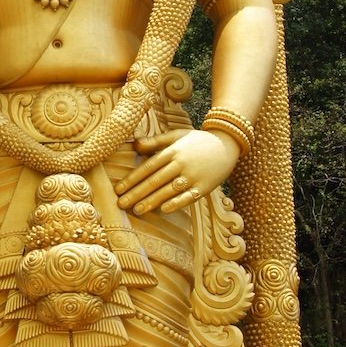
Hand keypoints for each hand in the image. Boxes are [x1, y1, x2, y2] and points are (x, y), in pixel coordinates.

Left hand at [115, 128, 240, 214]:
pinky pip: (189, 196)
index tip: (118, 189)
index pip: (148, 167)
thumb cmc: (197, 141)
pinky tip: (163, 209)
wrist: (227, 144)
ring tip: (137, 210)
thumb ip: (155, 141)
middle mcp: (181, 164)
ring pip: (169, 190)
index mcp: (172, 151)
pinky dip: (177, 203)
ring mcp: (193, 176)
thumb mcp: (176, 135)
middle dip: (137, 193)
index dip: (132, 179)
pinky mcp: (205, 186)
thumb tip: (134, 145)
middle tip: (121, 204)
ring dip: (152, 201)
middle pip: (155, 181)